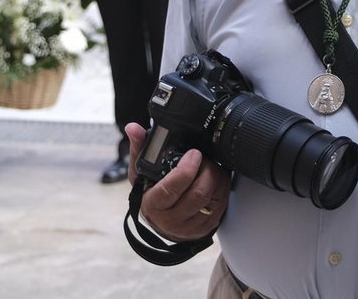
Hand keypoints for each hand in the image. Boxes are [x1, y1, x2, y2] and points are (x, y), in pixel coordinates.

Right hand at [124, 123, 229, 241]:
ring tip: (211, 166)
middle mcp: (171, 219)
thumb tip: (134, 128)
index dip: (185, 171)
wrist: (162, 220)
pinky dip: (223, 188)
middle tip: (204, 158)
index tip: (193, 154)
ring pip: (213, 199)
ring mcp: (190, 226)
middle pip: (198, 193)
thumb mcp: (140, 172)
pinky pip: (221, 206)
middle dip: (207, 170)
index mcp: (153, 204)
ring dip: (217, 177)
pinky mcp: (206, 228)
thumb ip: (139, 148)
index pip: (170, 189)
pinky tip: (216, 180)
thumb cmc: (151, 193)